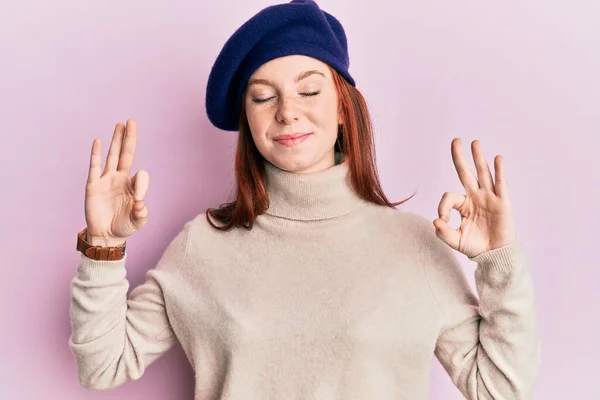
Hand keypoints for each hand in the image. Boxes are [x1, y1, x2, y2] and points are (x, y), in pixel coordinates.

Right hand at [84, 119, 148, 244]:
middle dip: (129, 138)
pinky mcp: (94, 185)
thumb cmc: (124, 226)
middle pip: (126, 154)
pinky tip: (99, 141)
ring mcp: (107, 180)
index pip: (141, 176)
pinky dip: (96, 154)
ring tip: (120, 124)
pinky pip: (95, 167)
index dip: (142, 186)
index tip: (138, 202)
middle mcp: (121, 179)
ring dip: (116, 140)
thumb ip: (142, 213)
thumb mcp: (138, 221)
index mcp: (133, 186)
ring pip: (112, 156)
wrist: (106, 235)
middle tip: (131, 121)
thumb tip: (139, 203)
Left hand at [433, 138, 517, 257]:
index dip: (442, 207)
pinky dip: (499, 171)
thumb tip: (436, 221)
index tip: (443, 220)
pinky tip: (497, 158)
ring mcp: (489, 198)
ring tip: (475, 142)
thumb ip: (443, 233)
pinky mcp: (502, 202)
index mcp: (463, 205)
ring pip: (483, 174)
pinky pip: (500, 184)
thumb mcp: (455, 240)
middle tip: (456, 140)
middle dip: (460, 157)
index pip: (449, 197)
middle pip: (466, 173)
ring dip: (479, 157)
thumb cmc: (476, 246)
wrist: (495, 255)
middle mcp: (475, 197)